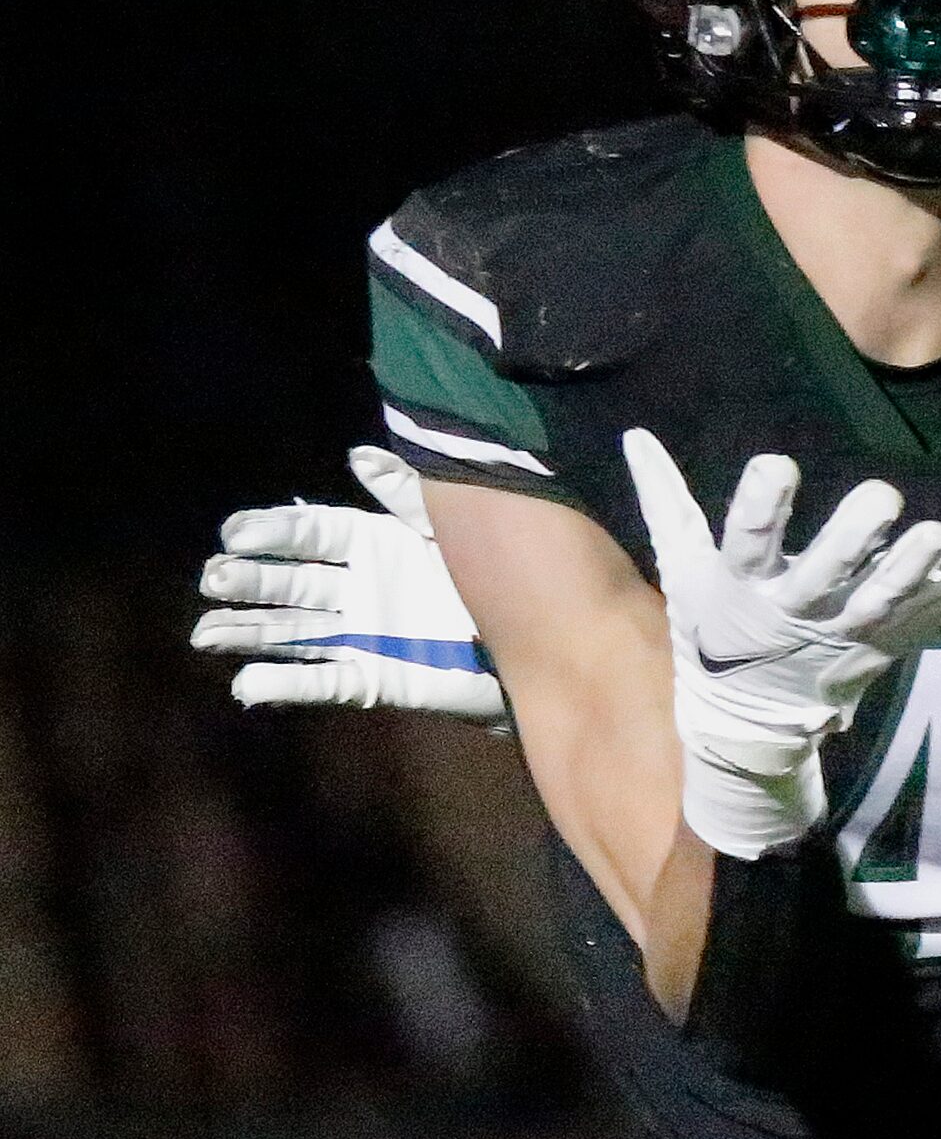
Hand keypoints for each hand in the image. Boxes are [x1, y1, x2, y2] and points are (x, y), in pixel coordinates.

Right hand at [192, 446, 506, 722]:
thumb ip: (407, 494)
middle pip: (292, 584)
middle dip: (251, 582)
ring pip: (294, 633)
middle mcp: (359, 590)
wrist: (535, 640)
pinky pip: (325, 681)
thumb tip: (358, 454)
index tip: (235, 531)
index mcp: (374, 546)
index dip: (274, 532)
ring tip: (205, 633)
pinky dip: (287, 684)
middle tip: (214, 578)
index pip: (313, 534)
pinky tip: (248, 683)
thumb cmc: (492, 575)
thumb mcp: (451, 526)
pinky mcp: (375, 679)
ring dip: (249, 632)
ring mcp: (363, 636)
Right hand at [623, 428, 940, 859]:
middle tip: (882, 495)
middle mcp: (797, 610)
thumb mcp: (683, 570)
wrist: (747, 722)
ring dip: (915, 567)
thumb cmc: (712, 630)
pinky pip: (928, 620)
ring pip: (885, 600)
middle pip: (827, 573)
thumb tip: (635, 435)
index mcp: (743, 586)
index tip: (778, 464)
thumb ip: (666, 502)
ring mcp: (845, 634)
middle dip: (854, 537)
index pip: (748, 541)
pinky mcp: (883, 647)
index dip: (762, 506)